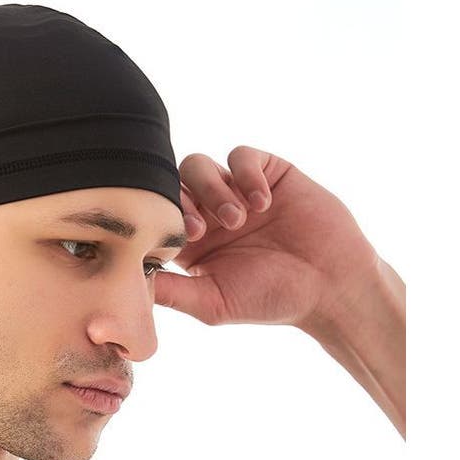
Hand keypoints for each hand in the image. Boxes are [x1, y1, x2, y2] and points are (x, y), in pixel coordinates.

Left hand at [155, 145, 381, 329]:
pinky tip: (262, 204)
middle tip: (201, 230)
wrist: (330, 285)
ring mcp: (236, 191)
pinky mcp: (268, 173)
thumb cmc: (270, 300)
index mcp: (190, 244)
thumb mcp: (212, 303)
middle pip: (171, 186)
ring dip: (213, 190)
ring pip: (198, 166)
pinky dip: (246, 175)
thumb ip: (170, 291)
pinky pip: (242, 155)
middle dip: (182, 203)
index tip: (178, 242)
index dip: (158, 223)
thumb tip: (128, 285)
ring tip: (237, 219)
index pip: (156, 218)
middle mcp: (208, 214)